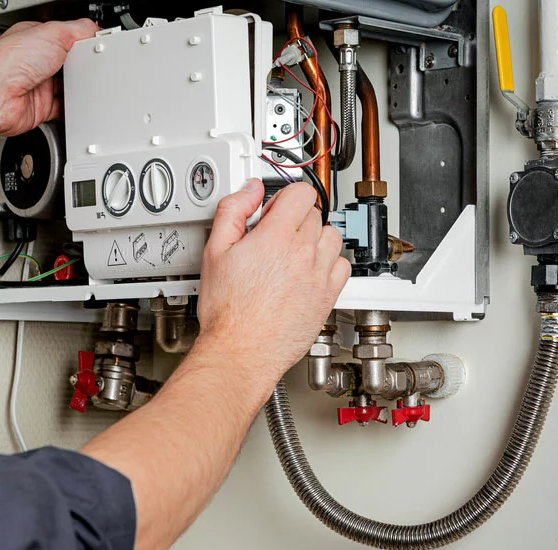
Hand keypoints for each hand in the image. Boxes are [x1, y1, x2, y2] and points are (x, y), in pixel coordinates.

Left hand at [0, 19, 98, 136]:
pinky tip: (77, 105)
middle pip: (69, 65)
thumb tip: (94, 28)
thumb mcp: (53, 33)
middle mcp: (35, 62)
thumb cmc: (10, 62)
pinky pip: (62, 109)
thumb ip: (78, 29)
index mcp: (36, 39)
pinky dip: (72, 110)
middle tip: (94, 67)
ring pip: (67, 88)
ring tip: (86, 86)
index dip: (82, 41)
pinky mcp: (40, 107)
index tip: (97, 46)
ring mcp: (38, 85)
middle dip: (82, 67)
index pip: (66, 37)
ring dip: (77, 89)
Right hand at [196, 179, 350, 389]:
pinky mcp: (327, 295)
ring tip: (295, 252)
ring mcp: (319, 275)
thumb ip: (233, 211)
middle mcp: (303, 253)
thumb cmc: (227, 311)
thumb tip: (250, 191)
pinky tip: (311, 270)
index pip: (300, 193)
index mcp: (276, 237)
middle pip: (314, 214)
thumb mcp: (214, 251)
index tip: (274, 211)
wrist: (241, 350)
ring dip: (315, 238)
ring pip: (332, 236)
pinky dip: (330, 263)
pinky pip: (342, 266)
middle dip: (295, 219)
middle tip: (276, 236)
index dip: (285, 198)